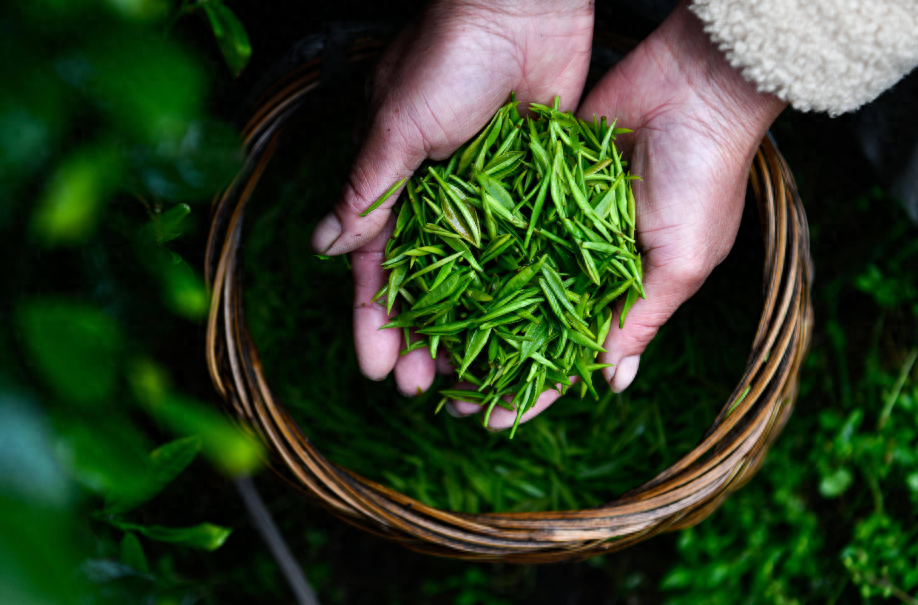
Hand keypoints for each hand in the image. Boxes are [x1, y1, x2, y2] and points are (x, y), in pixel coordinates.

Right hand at [310, 0, 594, 394]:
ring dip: (464, 326)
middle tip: (418, 387)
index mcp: (395, 180)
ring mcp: (485, 197)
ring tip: (465, 377)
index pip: (377, 266)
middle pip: (424, 283)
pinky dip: (513, 289)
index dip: (374, 318)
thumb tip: (324, 247)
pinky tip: (517, 330)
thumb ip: (369, 190)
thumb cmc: (452, 56)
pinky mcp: (530, 188)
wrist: (525, 6)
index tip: (375, 367)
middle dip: (416, 336)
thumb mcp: (399, 125)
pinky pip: (518, 250)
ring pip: (471, 278)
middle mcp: (437, 196)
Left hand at [451, 0, 786, 429]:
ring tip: (427, 346)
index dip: (532, 389)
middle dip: (487, 359)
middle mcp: (580, 263)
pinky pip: (497, 222)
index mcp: (618, 290)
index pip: (567, 354)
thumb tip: (611, 384)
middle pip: (524, 322)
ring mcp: (554, 225)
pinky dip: (469, 249)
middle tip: (444, 390)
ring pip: (501, 278)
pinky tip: (433, 276)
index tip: (492, 421)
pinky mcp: (534, 183)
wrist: (692, 85)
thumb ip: (640, 319)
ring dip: (467, 311)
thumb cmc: (703, 178)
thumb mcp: (680, 260)